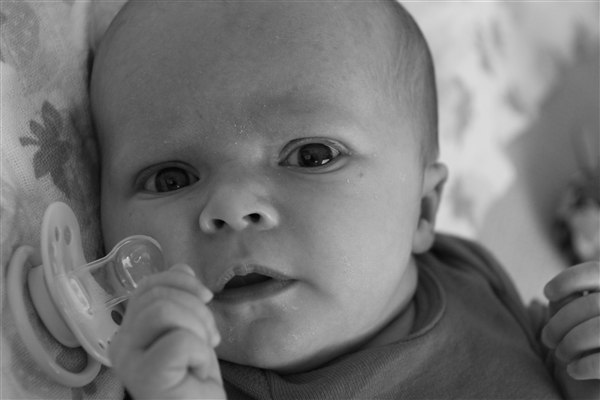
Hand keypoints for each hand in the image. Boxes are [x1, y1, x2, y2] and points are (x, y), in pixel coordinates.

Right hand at [109, 264, 224, 398]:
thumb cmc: (194, 377)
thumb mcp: (191, 328)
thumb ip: (180, 298)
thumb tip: (180, 266)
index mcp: (129, 328)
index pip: (149, 284)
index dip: (183, 282)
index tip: (207, 299)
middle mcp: (120, 342)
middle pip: (159, 295)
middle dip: (197, 310)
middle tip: (208, 338)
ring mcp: (127, 359)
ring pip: (164, 311)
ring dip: (198, 329)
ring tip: (200, 355)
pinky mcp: (141, 375)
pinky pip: (179, 340)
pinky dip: (199, 353)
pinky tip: (194, 372)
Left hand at [542, 261, 599, 380]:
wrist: (594, 383)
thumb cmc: (581, 345)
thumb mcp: (573, 320)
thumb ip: (567, 303)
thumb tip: (557, 300)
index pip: (596, 271)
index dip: (569, 279)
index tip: (548, 292)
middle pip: (592, 304)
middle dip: (560, 322)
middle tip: (547, 339)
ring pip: (597, 330)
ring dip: (570, 344)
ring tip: (560, 354)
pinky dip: (584, 365)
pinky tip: (573, 370)